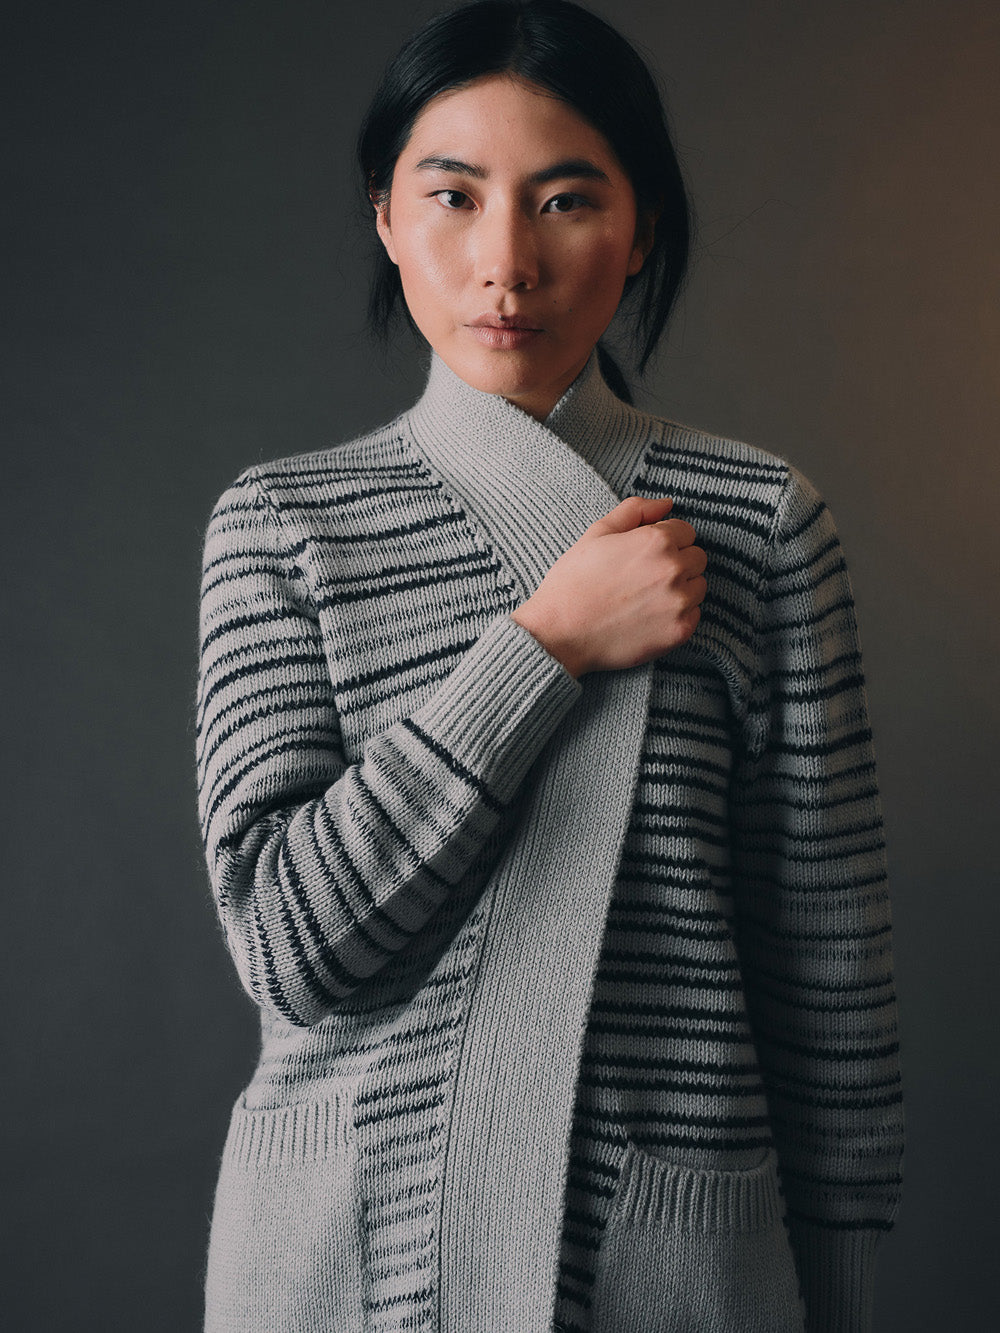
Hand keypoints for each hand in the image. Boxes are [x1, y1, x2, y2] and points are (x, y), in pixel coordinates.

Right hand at [510, 496, 706, 677]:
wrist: (560, 633)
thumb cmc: (573, 582)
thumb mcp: (597, 534)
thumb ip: (635, 511)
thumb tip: (666, 503)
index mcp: (656, 541)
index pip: (686, 532)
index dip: (665, 541)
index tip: (645, 556)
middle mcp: (673, 569)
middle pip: (697, 558)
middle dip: (677, 562)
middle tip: (644, 577)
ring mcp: (679, 602)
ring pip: (699, 587)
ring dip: (681, 589)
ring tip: (646, 598)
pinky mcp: (680, 631)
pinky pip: (695, 615)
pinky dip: (678, 615)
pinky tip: (650, 617)